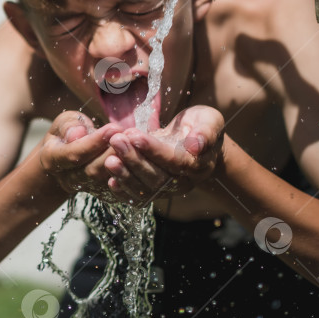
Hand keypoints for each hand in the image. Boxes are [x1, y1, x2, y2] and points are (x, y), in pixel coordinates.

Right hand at [40, 111, 133, 201]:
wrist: (68, 156)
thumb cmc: (66, 133)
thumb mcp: (63, 122)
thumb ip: (68, 125)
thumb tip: (77, 134)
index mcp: (52, 159)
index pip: (73, 154)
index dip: (94, 142)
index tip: (113, 128)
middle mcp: (67, 178)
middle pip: (91, 171)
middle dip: (112, 153)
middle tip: (128, 136)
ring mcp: (84, 189)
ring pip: (106, 181)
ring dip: (123, 164)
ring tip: (135, 144)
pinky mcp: (101, 193)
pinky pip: (117, 189)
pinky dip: (129, 173)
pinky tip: (139, 157)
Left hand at [105, 105, 224, 201]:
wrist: (195, 142)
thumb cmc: (200, 126)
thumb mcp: (210, 120)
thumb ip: (206, 131)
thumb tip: (197, 145)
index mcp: (198, 165)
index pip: (174, 161)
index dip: (154, 150)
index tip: (134, 136)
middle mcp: (183, 181)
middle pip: (157, 177)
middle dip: (134, 159)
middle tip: (116, 140)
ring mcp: (168, 189)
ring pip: (145, 189)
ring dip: (125, 175)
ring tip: (109, 158)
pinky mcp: (154, 191)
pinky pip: (138, 197)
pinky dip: (124, 191)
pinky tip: (110, 181)